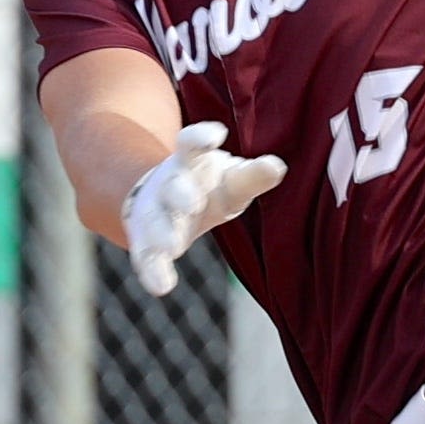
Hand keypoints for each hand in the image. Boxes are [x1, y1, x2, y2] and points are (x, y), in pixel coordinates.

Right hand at [120, 121, 286, 297]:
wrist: (164, 199)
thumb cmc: (209, 186)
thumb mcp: (232, 179)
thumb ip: (253, 176)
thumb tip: (278, 166)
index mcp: (190, 161)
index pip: (191, 143)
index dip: (200, 138)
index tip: (215, 136)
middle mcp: (169, 185)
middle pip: (173, 187)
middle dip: (181, 195)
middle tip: (192, 203)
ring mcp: (155, 213)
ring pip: (155, 222)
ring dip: (163, 233)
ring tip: (172, 248)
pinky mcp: (146, 242)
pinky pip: (146, 257)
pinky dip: (153, 272)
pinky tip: (160, 287)